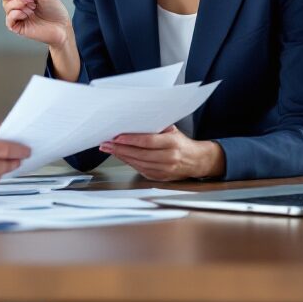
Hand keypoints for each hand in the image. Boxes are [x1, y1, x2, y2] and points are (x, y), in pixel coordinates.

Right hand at [0, 0, 71, 48]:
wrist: (62, 26)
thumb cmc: (54, 10)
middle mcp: (17, 4)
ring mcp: (16, 16)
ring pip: (7, 5)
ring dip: (20, 3)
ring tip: (32, 8)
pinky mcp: (17, 27)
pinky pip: (9, 18)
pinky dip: (17, 13)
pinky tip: (26, 15)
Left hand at [99, 126, 224, 181]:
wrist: (196, 161)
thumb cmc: (181, 143)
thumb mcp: (172, 130)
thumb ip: (156, 128)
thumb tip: (133, 123)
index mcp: (172, 144)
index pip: (147, 141)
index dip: (130, 140)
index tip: (116, 138)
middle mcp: (169, 158)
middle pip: (140, 154)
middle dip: (120, 149)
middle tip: (106, 144)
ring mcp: (164, 170)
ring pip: (138, 163)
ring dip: (121, 156)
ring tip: (109, 149)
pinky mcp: (159, 178)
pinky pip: (140, 170)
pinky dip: (129, 163)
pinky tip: (121, 156)